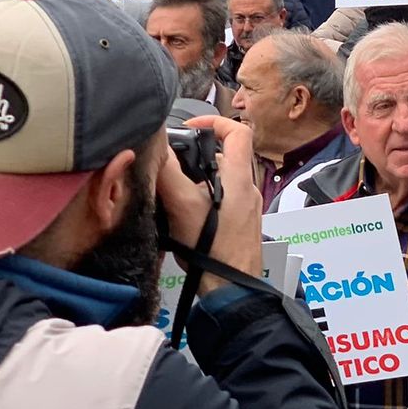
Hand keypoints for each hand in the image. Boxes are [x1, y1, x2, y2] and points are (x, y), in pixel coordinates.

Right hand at [157, 115, 263, 297]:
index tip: (190, 126)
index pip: (238, 132)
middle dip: (197, 156)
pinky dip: (204, 199)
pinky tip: (183, 215)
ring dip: (198, 180)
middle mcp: (249, 188)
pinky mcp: (242, 224)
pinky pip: (224, 200)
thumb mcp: (182, 206)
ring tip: (173, 192)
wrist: (231, 287)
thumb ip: (170, 173)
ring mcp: (248, 207)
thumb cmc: (211, 247)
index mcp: (239, 177)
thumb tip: (158, 144)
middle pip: (225, 156)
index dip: (215, 121)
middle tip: (173, 165)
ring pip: (222, 180)